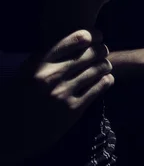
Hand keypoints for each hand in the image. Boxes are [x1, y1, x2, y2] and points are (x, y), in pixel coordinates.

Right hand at [5, 30, 113, 161]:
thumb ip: (51, 56)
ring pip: (98, 69)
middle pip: (91, 53)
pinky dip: (107, 80)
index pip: (76, 39)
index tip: (98, 36)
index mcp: (39, 63)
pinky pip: (100, 87)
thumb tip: (81, 39)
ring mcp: (64, 92)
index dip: (92, 35)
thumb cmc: (23, 97)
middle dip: (101, 50)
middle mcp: (52, 76)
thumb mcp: (30, 71)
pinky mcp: (73, 109)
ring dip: (105, 65)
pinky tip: (106, 79)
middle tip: (103, 51)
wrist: (14, 132)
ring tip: (105, 65)